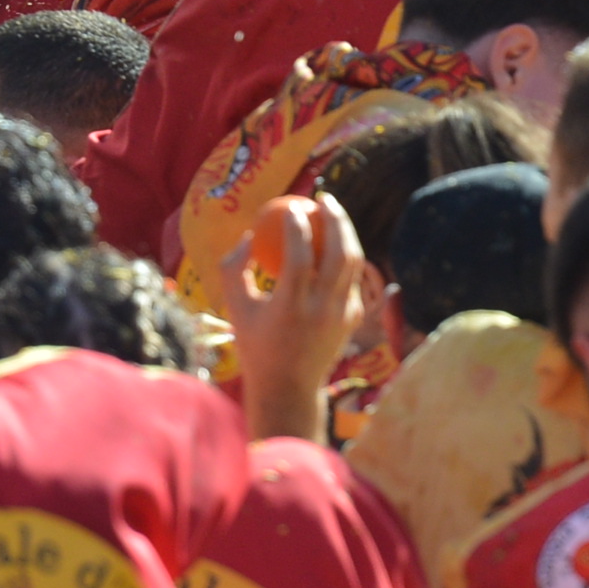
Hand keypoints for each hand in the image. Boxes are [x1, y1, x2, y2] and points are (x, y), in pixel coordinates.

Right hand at [194, 191, 374, 440]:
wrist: (288, 388)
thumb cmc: (255, 344)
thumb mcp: (235, 307)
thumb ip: (234, 268)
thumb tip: (250, 234)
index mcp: (290, 307)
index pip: (300, 257)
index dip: (297, 227)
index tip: (290, 207)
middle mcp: (322, 310)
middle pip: (339, 254)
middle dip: (335, 219)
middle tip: (323, 199)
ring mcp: (343, 315)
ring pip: (354, 263)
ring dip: (347, 232)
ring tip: (332, 212)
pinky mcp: (354, 318)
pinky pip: (353, 277)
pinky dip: (345, 255)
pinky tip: (335, 240)